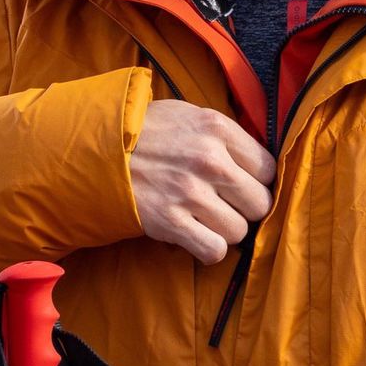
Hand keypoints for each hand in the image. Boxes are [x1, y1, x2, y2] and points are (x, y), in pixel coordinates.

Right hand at [130, 99, 275, 263]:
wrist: (97, 150)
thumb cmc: (149, 132)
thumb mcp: (191, 115)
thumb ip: (226, 135)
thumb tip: (258, 161)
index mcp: (217, 128)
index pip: (268, 167)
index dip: (258, 180)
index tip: (244, 183)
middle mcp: (209, 160)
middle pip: (260, 202)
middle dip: (246, 207)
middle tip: (228, 204)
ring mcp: (190, 192)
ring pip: (239, 230)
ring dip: (226, 229)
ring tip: (207, 217)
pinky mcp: (170, 222)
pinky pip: (215, 250)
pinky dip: (210, 249)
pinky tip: (198, 236)